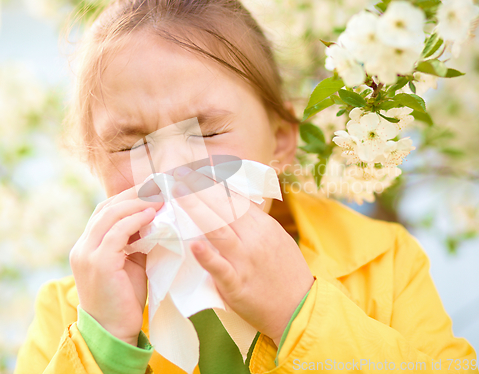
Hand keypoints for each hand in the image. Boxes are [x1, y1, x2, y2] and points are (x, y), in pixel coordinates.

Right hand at [70, 186, 163, 345]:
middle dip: (134, 194)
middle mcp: (83, 246)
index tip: (151, 188)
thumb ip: (137, 240)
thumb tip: (157, 217)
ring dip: (137, 203)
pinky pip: (117, 232)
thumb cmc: (125, 297)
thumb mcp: (131, 262)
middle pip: (107, 208)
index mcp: (88, 245)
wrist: (113, 330)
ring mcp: (88, 254)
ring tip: (159, 197)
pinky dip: (135, 220)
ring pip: (110, 216)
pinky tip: (151, 214)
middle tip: (158, 186)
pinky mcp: (99, 263)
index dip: (127, 197)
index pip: (105, 211)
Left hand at [171, 166, 313, 345]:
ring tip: (178, 193)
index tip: (196, 169)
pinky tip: (193, 245)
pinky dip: (207, 257)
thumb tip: (238, 202)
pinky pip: (220, 269)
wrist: (299, 308)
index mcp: (263, 226)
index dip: (213, 182)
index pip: (235, 198)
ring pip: (219, 230)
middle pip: (223, 207)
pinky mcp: (238, 285)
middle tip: (178, 173)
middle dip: (200, 188)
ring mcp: (245, 261)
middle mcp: (254, 238)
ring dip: (197, 209)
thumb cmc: (286, 273)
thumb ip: (256, 222)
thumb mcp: (276, 239)